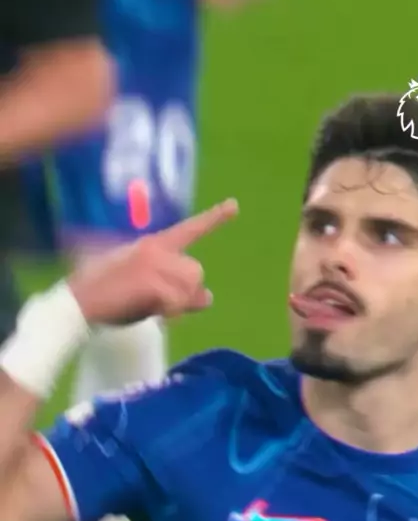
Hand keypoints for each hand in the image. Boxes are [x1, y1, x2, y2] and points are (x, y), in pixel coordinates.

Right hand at [68, 199, 238, 324]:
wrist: (79, 302)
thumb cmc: (106, 293)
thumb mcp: (143, 285)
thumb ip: (176, 288)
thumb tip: (210, 298)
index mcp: (153, 244)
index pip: (189, 230)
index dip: (214, 218)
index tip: (235, 205)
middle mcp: (157, 250)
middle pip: (196, 272)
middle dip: (187, 292)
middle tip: (165, 305)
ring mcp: (154, 265)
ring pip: (191, 288)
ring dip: (178, 305)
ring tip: (152, 307)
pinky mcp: (151, 283)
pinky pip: (177, 304)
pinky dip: (169, 315)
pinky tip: (151, 315)